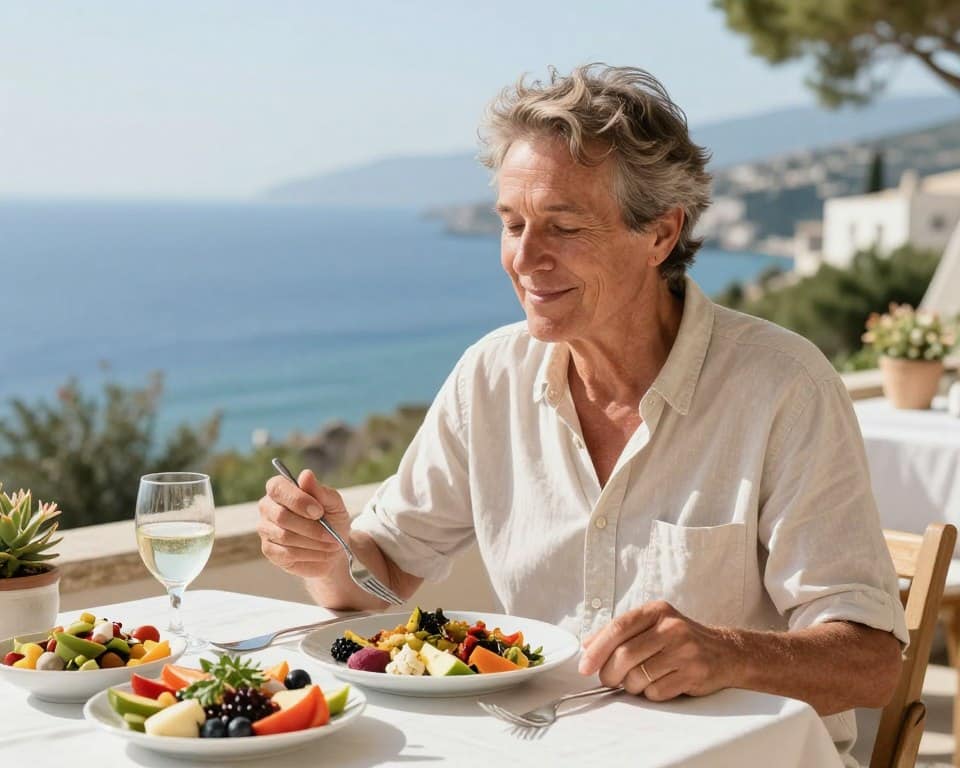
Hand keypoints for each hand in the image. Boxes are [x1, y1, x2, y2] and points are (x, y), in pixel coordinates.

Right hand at [257, 469, 352, 578]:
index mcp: (281, 489)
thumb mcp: (334, 503)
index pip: (277, 488)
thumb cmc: (332, 519)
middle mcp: (268, 507)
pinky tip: (321, 553)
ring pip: (285, 536)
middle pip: (281, 516)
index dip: (298, 500)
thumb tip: (306, 475)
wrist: (333, 547)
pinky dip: (308, 554)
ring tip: (331, 544)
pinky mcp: (269, 550)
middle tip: (331, 534)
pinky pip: (286, 553)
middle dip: (310, 527)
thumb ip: (320, 490)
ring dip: (313, 542)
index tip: (319, 512)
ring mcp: (266, 529)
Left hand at [578, 601, 739, 700]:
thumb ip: (620, 632)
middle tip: (608, 679)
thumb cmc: (681, 639)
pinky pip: (656, 692)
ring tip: (639, 680)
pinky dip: (650, 693)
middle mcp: (671, 627)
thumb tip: (587, 645)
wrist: (726, 653)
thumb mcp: (653, 625)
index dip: (597, 650)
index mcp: (656, 611)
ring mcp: (685, 650)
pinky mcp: (694, 674)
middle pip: (625, 655)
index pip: (618, 628)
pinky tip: (659, 684)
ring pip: (638, 677)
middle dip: (609, 673)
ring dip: (631, 685)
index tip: (585, 666)